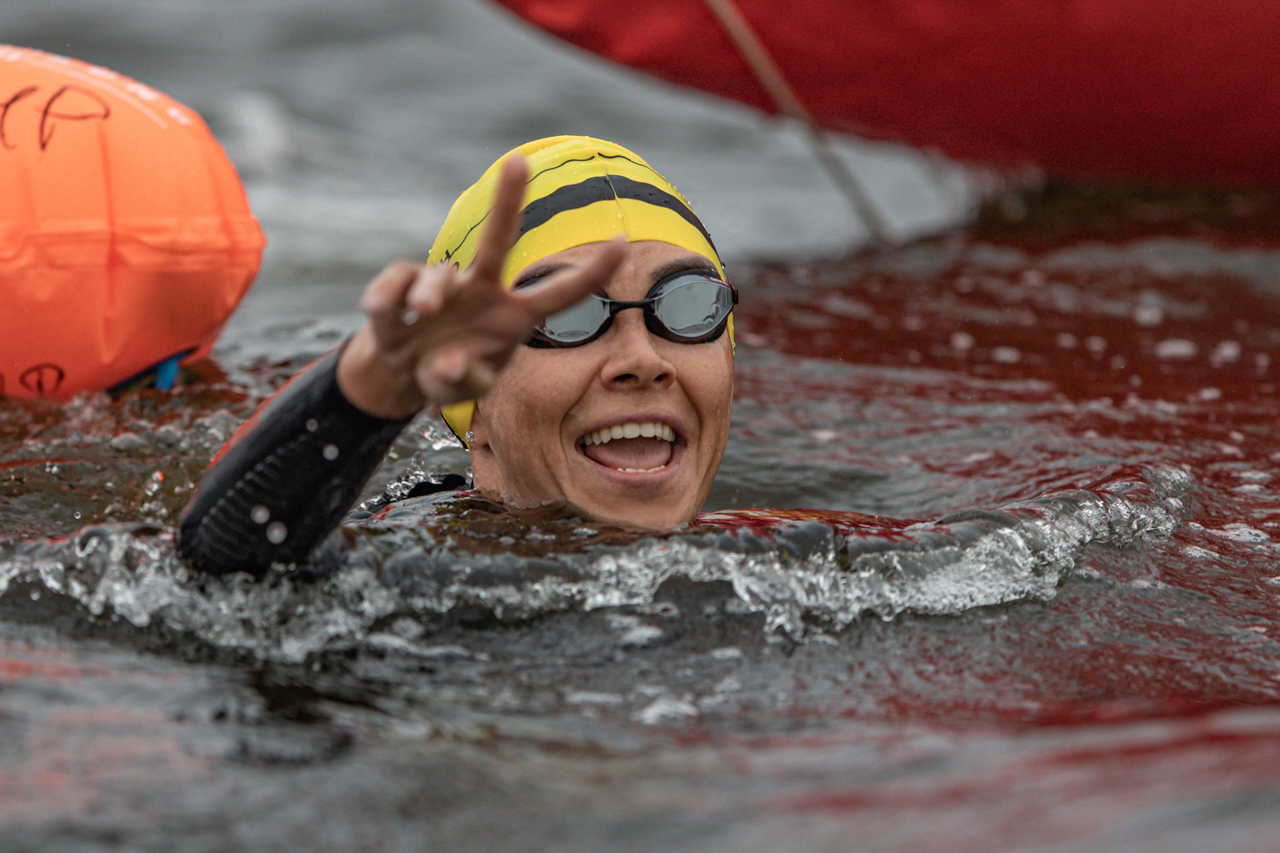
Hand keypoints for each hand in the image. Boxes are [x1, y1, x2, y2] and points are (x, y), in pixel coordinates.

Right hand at [336, 154, 626, 418]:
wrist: (402, 373)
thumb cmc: (451, 373)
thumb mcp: (465, 388)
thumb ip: (464, 381)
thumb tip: (449, 361)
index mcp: (514, 317)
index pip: (559, 293)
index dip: (591, 273)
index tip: (624, 243)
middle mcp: (483, 292)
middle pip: (498, 241)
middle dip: (508, 200)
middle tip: (517, 161)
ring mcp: (444, 288)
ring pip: (438, 277)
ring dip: (428, 295)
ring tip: (422, 316)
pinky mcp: (401, 292)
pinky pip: (395, 283)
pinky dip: (387, 295)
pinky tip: (378, 311)